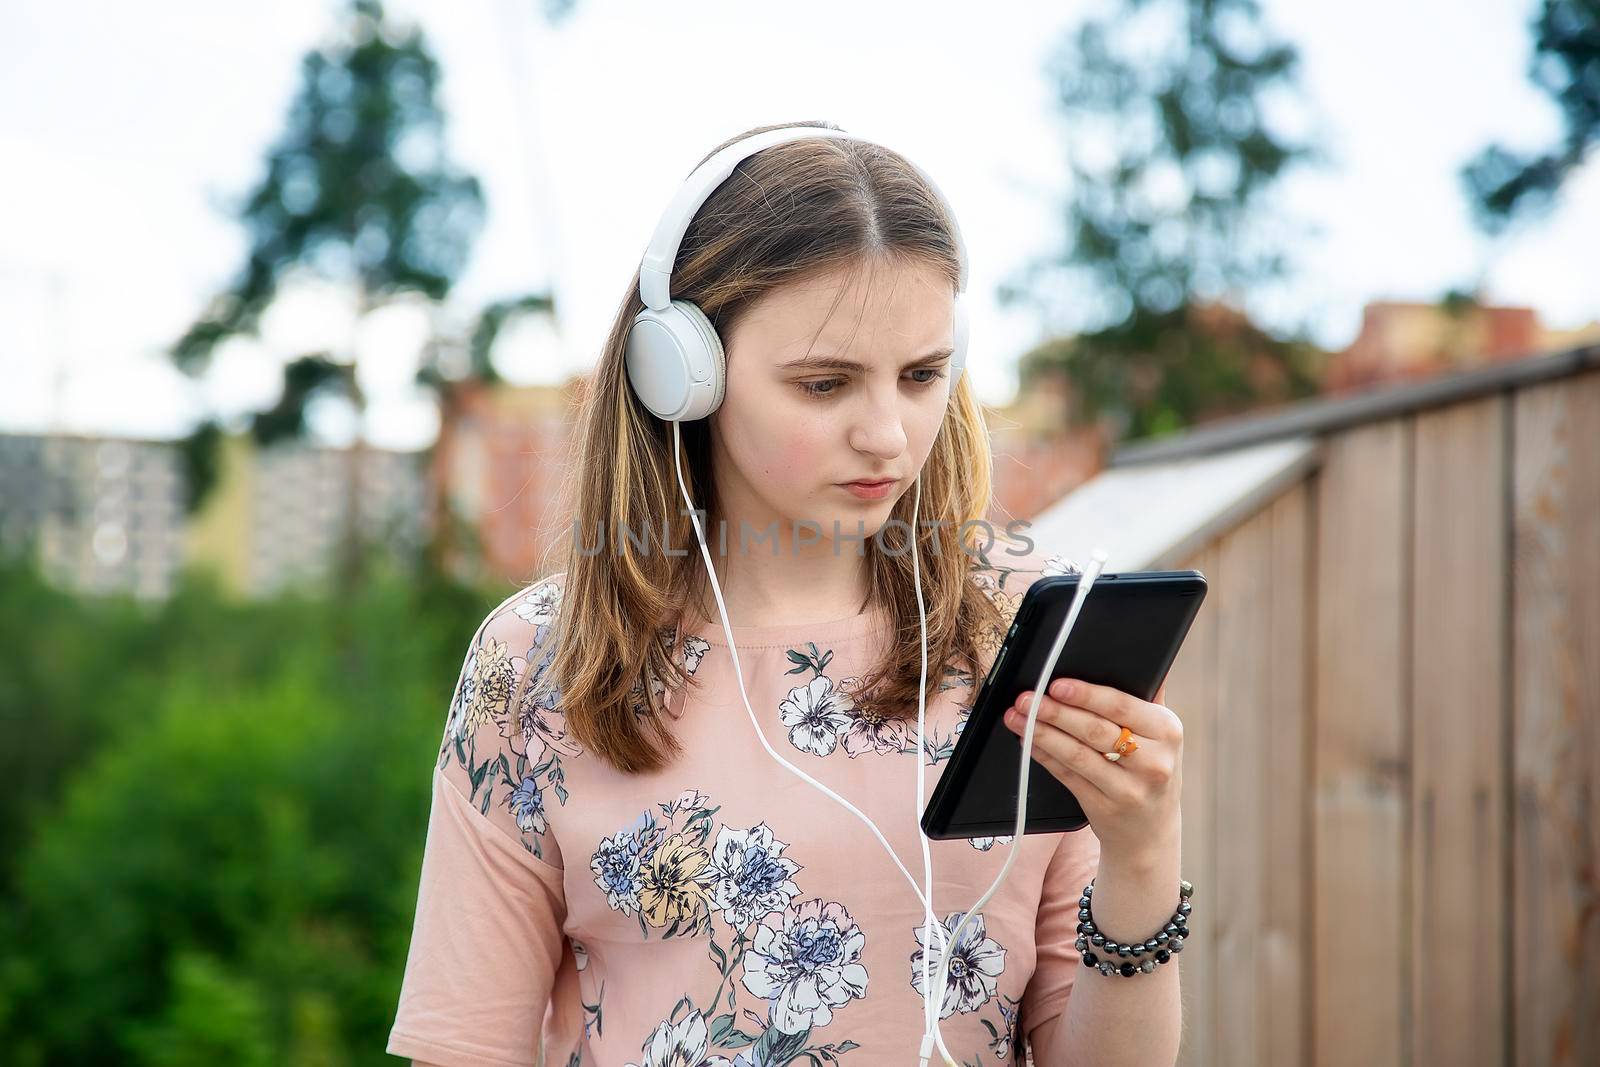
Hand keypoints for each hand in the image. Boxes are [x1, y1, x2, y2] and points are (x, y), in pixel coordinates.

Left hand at [1001, 678, 1181, 862]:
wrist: (1151, 831)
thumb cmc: (1151, 769)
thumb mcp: (1161, 735)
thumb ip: (1147, 697)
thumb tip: (1134, 658)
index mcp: (1167, 732)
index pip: (1121, 706)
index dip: (1085, 694)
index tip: (1056, 684)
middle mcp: (1153, 762)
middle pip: (1094, 730)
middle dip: (1054, 712)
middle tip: (1026, 698)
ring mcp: (1129, 789)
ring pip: (1076, 755)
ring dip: (1041, 733)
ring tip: (1017, 717)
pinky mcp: (1104, 808)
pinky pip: (1067, 776)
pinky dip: (1044, 756)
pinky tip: (1028, 741)